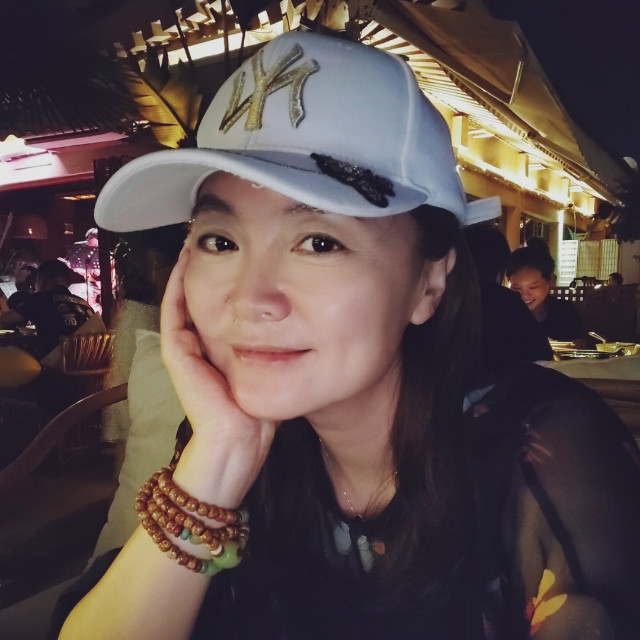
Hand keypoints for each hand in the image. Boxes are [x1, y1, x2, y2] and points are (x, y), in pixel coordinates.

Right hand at [160, 247, 276, 502]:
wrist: (239, 440)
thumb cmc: (259, 411)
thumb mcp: (271, 369)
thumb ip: (277, 346)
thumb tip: (299, 320)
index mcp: (220, 348)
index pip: (222, 303)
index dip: (229, 275)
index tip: (241, 249)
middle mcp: (199, 343)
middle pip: (201, 294)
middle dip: (210, 265)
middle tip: (214, 233)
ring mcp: (184, 346)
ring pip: (184, 296)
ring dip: (191, 268)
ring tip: (200, 237)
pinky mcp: (176, 351)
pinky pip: (175, 308)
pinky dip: (180, 283)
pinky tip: (190, 257)